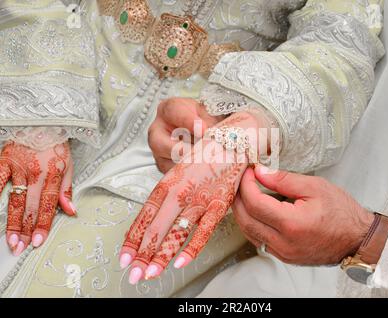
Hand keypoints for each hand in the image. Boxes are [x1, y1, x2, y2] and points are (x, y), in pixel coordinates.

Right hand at [0, 141, 75, 254]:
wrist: (42, 122)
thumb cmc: (56, 146)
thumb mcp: (68, 166)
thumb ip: (66, 190)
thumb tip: (71, 211)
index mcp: (53, 176)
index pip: (48, 206)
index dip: (42, 225)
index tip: (37, 242)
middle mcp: (36, 174)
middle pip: (30, 207)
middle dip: (25, 230)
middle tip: (20, 249)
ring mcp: (18, 168)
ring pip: (14, 200)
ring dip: (11, 222)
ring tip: (10, 240)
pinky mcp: (4, 160)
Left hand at [119, 110, 270, 284]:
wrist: (232, 142)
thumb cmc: (204, 159)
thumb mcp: (179, 173)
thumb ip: (167, 196)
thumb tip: (152, 223)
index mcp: (167, 183)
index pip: (144, 216)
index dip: (132, 239)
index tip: (124, 258)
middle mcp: (179, 192)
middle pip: (156, 228)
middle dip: (142, 254)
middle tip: (133, 275)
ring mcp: (199, 199)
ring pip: (176, 232)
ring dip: (162, 256)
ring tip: (150, 275)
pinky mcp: (218, 204)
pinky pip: (204, 231)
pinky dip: (192, 248)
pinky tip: (180, 264)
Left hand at [233, 166, 373, 264]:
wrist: (358, 239)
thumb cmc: (342, 212)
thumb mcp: (314, 187)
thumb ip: (283, 179)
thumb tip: (260, 172)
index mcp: (292, 223)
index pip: (254, 203)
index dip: (246, 185)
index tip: (249, 172)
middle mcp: (284, 243)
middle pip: (246, 219)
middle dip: (239, 197)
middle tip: (242, 181)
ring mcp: (283, 253)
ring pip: (249, 232)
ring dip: (243, 212)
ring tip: (247, 193)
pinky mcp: (284, 257)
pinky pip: (258, 240)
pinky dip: (253, 224)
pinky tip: (257, 211)